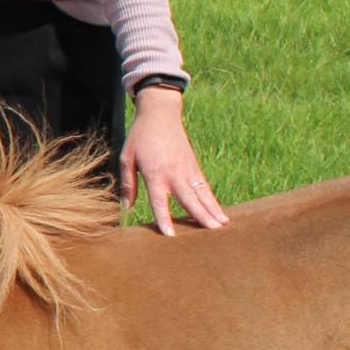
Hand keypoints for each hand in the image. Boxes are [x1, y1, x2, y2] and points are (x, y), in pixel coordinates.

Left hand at [121, 87, 227, 235]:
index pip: (159, 201)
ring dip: (213, 210)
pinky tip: (219, 212)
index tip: (171, 234)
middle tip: (212, 232)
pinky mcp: (194, 166)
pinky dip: (212, 200)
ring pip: (202, 194)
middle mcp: (174, 174)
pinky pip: (204, 187)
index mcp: (155, 173)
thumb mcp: (127, 158)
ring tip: (223, 226)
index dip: (165, 217)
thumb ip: (128, 184)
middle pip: (189, 199)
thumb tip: (125, 207)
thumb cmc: (140, 137)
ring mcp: (187, 170)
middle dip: (201, 216)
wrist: (161, 115)